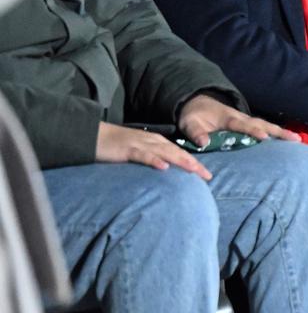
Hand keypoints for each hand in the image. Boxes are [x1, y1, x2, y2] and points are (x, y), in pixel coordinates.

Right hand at [95, 123, 210, 178]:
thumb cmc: (116, 146)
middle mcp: (152, 141)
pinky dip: (154, 160)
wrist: (93, 136)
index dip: (194, 163)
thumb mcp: (138, 152)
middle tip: (208, 176)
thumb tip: (166, 173)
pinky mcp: (127, 149)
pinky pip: (142, 155)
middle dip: (194, 164)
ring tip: (194, 169)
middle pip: (177, 152)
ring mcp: (140, 144)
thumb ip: (151, 159)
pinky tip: (163, 167)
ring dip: (180, 160)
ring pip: (165, 152)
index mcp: (156, 142)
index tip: (207, 175)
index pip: (179, 153)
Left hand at [177, 93, 295, 147]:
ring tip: (298, 140)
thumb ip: (196, 133)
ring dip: (282, 132)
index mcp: (228, 118)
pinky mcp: (247, 125)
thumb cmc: (193, 116)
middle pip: (263, 124)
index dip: (253, 131)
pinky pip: (265, 128)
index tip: (265, 137)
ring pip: (267, 126)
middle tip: (295, 139)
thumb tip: (204, 143)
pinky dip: (277, 133)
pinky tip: (289, 140)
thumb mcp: (188, 124)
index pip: (243, 125)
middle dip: (278, 131)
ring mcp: (246, 121)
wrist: (198, 103)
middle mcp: (241, 118)